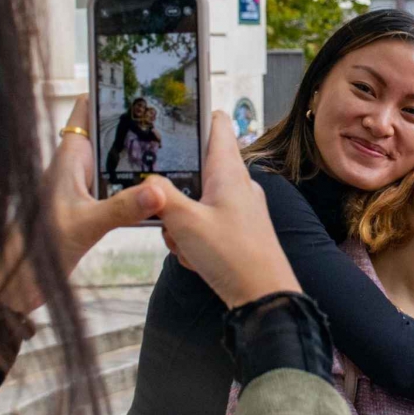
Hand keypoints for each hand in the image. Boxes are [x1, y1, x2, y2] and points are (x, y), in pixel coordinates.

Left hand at [0, 97, 165, 313]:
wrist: (19, 279)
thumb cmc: (38, 247)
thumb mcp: (86, 224)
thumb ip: (121, 207)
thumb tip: (158, 190)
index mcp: (69, 158)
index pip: (85, 110)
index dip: (107, 92)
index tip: (137, 82)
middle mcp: (75, 167)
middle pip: (106, 133)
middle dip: (133, 124)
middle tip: (168, 116)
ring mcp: (81, 188)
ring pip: (113, 161)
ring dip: (136, 157)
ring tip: (173, 149)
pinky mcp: (87, 209)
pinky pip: (116, 188)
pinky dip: (135, 186)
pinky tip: (158, 193)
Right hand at [146, 112, 299, 307]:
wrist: (265, 298)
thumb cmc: (233, 257)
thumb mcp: (184, 222)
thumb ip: (161, 196)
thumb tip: (148, 182)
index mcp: (228, 170)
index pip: (216, 122)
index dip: (193, 116)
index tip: (168, 123)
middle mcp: (237, 183)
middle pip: (196, 168)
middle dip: (173, 189)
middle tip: (166, 212)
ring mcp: (239, 206)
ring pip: (196, 200)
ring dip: (181, 221)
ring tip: (184, 243)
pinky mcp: (238, 229)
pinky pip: (205, 223)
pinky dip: (194, 238)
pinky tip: (195, 257)